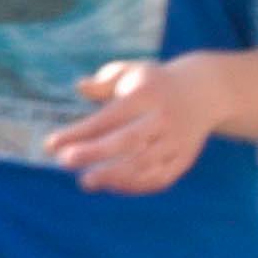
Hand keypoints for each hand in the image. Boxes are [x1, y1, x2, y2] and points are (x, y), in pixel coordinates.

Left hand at [49, 52, 232, 195]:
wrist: (205, 93)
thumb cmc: (155, 83)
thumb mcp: (132, 72)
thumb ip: (104, 81)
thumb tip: (80, 87)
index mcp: (148, 94)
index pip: (109, 116)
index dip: (80, 132)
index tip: (51, 144)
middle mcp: (164, 119)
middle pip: (128, 141)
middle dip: (95, 153)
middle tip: (65, 162)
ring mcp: (176, 141)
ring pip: (144, 165)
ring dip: (113, 176)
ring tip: (86, 181)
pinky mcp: (184, 159)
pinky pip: (159, 179)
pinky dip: (134, 186)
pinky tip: (112, 185)